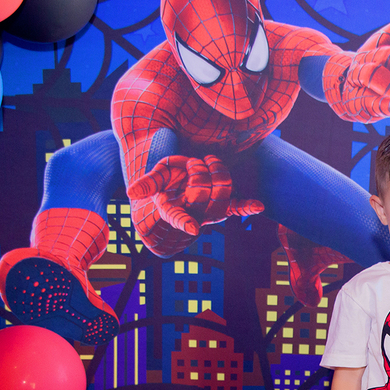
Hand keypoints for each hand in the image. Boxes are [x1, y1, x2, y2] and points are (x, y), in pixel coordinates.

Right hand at [127, 154, 263, 235]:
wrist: (179, 185)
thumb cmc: (165, 182)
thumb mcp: (154, 179)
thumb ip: (146, 183)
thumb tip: (131, 192)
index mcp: (173, 209)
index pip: (178, 217)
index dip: (185, 223)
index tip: (192, 228)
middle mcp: (194, 213)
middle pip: (204, 191)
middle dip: (200, 171)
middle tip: (194, 162)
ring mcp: (211, 211)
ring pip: (223, 191)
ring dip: (218, 172)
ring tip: (209, 161)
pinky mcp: (224, 206)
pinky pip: (237, 208)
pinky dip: (247, 207)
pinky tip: (259, 206)